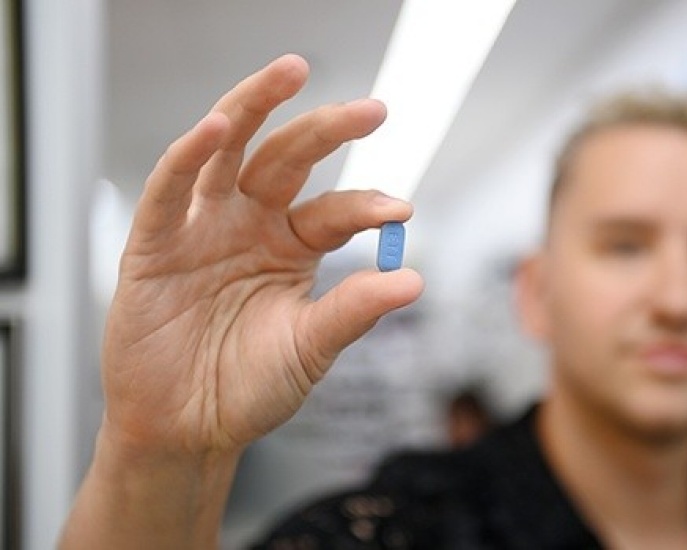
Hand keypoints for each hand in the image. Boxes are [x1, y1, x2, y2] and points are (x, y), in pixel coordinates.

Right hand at [101, 54, 423, 457]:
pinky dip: (187, 157)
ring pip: (227, 152)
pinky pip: (168, 190)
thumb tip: (414, 279)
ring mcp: (202, 228)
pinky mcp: (153, 244)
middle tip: (373, 109)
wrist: (187, 430)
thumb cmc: (248, 388)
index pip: (335, 209)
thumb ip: (354, 311)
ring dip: (253, 108)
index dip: (367, 205)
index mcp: (291, 246)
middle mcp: (250, 225)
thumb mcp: (310, 348)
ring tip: (290, 72)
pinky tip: (214, 127)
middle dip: (326, 130)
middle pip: (287, 159)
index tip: (401, 210)